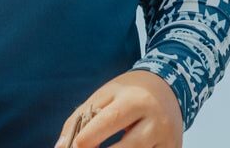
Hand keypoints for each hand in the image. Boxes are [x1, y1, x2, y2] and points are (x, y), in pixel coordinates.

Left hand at [54, 71, 183, 147]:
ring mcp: (167, 138)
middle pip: (129, 147)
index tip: (76, 145)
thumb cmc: (129, 92)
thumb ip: (81, 117)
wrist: (168, 87)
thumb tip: (61, 146)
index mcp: (135, 99)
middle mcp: (155, 120)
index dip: (92, 135)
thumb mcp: (105, 94)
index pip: (112, 119)